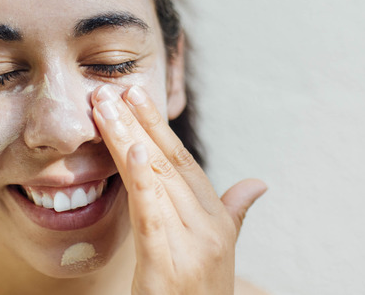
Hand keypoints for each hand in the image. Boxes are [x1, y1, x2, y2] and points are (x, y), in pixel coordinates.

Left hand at [91, 84, 266, 294]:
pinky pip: (150, 215)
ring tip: (105, 109)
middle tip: (111, 90)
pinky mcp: (165, 264)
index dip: (158, 126)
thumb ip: (234, 211)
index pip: (183, 162)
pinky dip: (141, 181)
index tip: (135, 96)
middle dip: (137, 123)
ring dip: (126, 139)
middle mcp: (206, 226)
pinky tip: (130, 150)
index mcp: (215, 218)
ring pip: (154, 180)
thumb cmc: (202, 291)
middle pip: (166, 163)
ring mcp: (190, 244)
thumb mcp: (220, 250)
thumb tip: (258, 183)